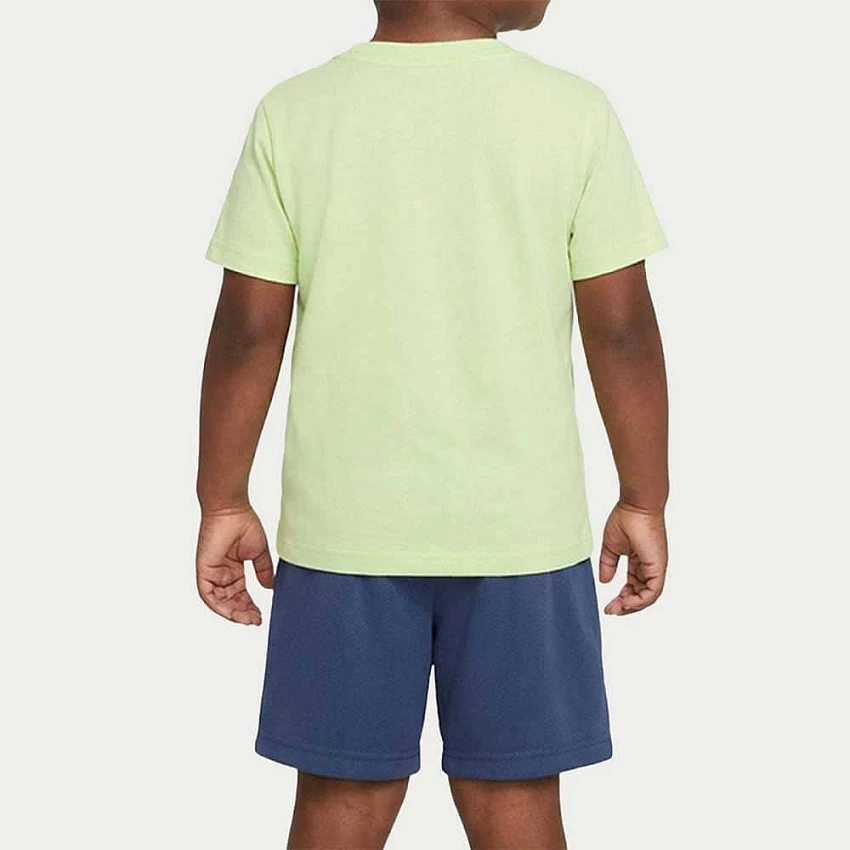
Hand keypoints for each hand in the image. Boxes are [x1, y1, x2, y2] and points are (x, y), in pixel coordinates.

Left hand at [196, 505, 274, 624]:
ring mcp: (212, 573)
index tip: (260, 616)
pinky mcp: (204, 571)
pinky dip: (219, 606)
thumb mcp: (259, 552)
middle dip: (243, 613)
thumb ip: (263, 570)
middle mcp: (221, 574)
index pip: (241, 594)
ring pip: (219, 602)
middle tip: (255, 620)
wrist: (231, 510)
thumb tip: (270, 587)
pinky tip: (232, 612)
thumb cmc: (243, 523)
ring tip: (248, 618)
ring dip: (233, 613)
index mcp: (233, 569)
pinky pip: (208, 595)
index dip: (250, 606)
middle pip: (230, 601)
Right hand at [599, 502, 667, 615]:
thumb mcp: (611, 547)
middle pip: (642, 596)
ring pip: (648, 597)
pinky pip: (652, 592)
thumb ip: (608, 564)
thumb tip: (604, 581)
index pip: (634, 587)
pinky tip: (626, 602)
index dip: (622, 598)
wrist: (636, 505)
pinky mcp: (658, 567)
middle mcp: (651, 567)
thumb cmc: (626, 519)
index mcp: (641, 562)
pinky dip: (640, 601)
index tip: (609, 604)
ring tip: (616, 608)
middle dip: (626, 606)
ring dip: (632, 606)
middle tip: (611, 610)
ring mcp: (656, 568)